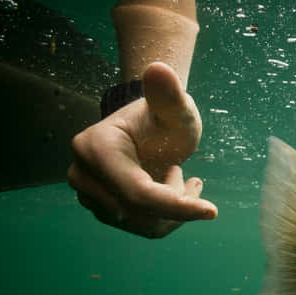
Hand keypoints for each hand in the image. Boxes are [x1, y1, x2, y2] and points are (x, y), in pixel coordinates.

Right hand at [67, 62, 216, 237]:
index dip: (176, 205)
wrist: (149, 127)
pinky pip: (142, 226)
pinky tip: (174, 190)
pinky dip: (166, 215)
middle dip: (176, 202)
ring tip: (181, 177)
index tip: (212, 211)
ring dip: (173, 208)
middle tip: (190, 177)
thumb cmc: (164, 114)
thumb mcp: (175, 107)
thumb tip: (159, 68)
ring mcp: (88, 194)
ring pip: (143, 224)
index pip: (138, 193)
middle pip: (140, 212)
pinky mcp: (101, 209)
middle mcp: (83, 174)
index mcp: (95, 148)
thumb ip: (169, 93)